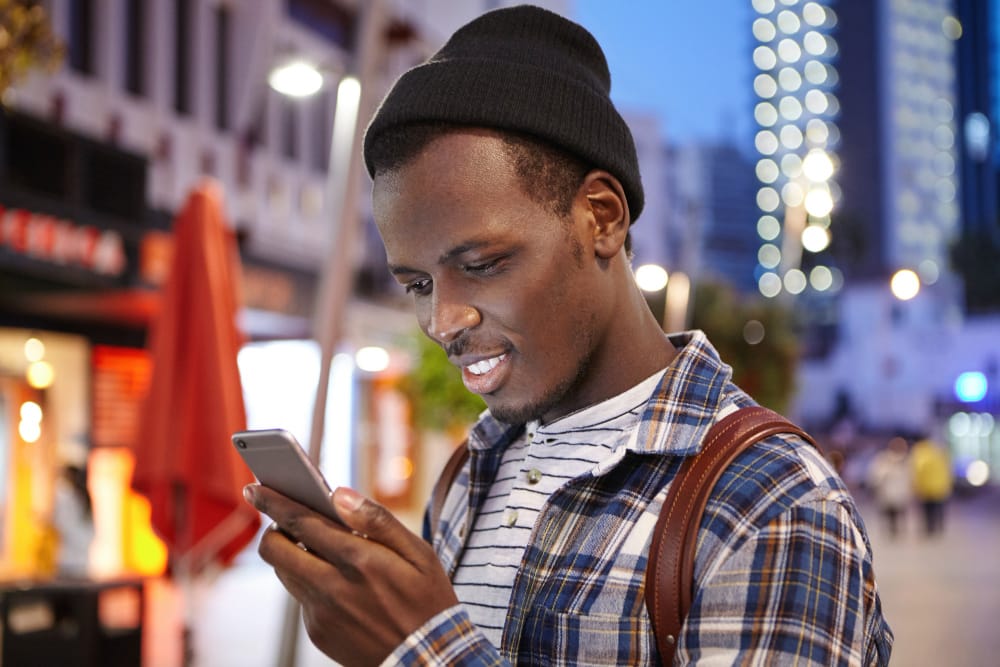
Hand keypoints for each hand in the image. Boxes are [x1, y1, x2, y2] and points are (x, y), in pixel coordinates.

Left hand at [244, 484, 459, 665]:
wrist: (428, 660)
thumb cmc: (428, 601)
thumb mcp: (419, 554)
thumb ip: (377, 520)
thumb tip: (339, 494)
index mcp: (358, 560)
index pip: (300, 522)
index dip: (274, 502)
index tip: (256, 488)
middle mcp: (331, 587)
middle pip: (274, 550)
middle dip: (272, 529)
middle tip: (288, 521)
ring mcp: (320, 613)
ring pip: (284, 572)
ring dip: (292, 555)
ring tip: (318, 549)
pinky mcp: (317, 632)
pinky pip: (301, 598)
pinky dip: (311, 582)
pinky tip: (339, 584)